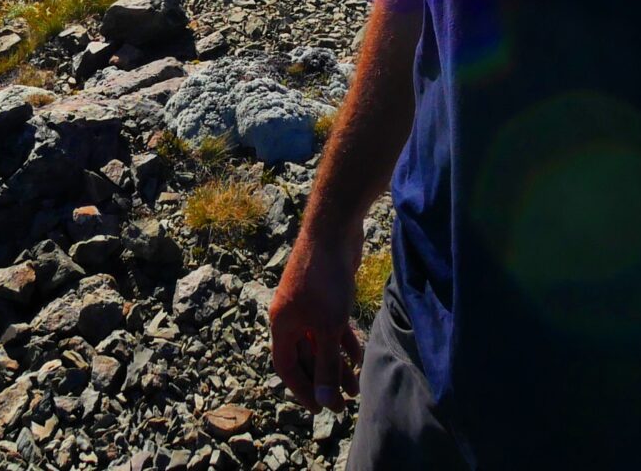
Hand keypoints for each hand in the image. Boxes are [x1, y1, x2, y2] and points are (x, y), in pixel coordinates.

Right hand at [269, 226, 365, 411]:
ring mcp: (308, 305)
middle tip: (342, 403)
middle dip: (324, 380)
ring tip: (355, 388)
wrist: (333, 231)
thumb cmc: (324, 279)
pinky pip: (331, 328)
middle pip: (305, 357)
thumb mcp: (328, 328)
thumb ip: (327, 365)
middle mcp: (291, 316)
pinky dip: (343, 343)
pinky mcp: (326, 295)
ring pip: (321, 342)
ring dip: (336, 365)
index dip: (302, 390)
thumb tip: (326, 402)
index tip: (320, 410)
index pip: (287, 366)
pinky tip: (358, 359)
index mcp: (282, 324)